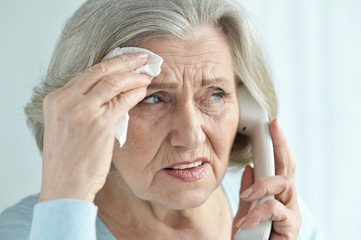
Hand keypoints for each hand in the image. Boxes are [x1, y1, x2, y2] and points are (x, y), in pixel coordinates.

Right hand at [39, 52, 150, 201]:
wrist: (66, 186)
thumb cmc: (70, 160)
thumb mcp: (68, 127)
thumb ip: (83, 106)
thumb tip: (110, 92)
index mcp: (55, 100)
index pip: (88, 73)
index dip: (111, 64)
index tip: (125, 60)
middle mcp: (65, 101)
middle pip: (101, 70)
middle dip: (125, 61)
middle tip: (142, 57)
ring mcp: (81, 111)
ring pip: (114, 81)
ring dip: (134, 76)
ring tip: (148, 73)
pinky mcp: (98, 123)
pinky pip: (123, 100)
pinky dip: (136, 92)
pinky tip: (144, 90)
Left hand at [232, 119, 301, 239]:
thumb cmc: (251, 238)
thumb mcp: (245, 211)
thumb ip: (249, 192)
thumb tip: (249, 169)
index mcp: (278, 195)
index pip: (280, 165)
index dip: (278, 144)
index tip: (273, 125)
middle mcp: (288, 201)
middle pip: (288, 167)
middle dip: (281, 144)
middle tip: (273, 127)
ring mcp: (291, 213)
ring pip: (283, 184)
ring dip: (263, 185)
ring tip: (246, 196)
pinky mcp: (291, 228)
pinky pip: (274, 210)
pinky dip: (257, 212)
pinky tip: (245, 221)